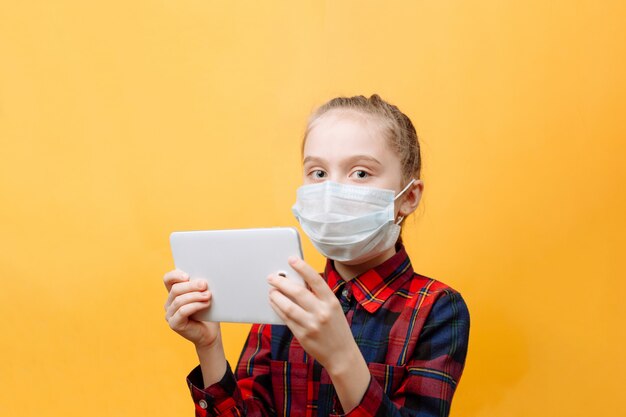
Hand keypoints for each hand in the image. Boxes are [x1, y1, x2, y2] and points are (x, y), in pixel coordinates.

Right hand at [163, 269, 220, 349]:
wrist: (210, 332)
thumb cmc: (207, 312)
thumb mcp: (203, 295)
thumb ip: (199, 287)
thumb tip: (202, 279)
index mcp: (174, 293)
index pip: (168, 279)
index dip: (175, 275)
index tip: (188, 275)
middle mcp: (169, 303)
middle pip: (175, 289)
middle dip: (191, 285)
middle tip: (205, 284)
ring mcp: (170, 314)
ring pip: (179, 300)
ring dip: (195, 296)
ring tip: (208, 295)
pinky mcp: (174, 324)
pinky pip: (182, 311)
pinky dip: (195, 305)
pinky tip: (205, 304)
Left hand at [267, 257, 361, 374]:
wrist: (342, 355)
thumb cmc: (337, 329)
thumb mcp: (334, 309)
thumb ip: (319, 296)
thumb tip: (298, 282)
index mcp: (331, 302)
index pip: (315, 279)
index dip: (302, 267)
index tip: (291, 260)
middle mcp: (322, 312)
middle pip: (298, 292)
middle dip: (282, 282)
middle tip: (272, 277)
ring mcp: (311, 325)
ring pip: (288, 306)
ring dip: (276, 296)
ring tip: (271, 290)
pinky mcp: (302, 335)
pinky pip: (286, 319)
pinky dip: (277, 309)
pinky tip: (274, 303)